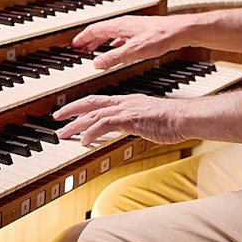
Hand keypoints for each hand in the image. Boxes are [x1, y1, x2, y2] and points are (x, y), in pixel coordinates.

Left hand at [54, 93, 189, 145]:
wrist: (184, 118)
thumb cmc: (171, 120)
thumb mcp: (147, 119)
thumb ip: (134, 122)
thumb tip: (127, 129)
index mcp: (127, 101)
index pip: (98, 101)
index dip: (82, 105)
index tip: (69, 111)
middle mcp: (123, 102)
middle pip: (91, 104)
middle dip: (71, 110)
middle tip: (56, 118)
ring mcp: (126, 110)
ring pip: (93, 115)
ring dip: (76, 125)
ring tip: (64, 134)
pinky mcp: (130, 119)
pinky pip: (105, 124)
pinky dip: (92, 132)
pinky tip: (84, 140)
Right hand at [71, 14, 185, 69]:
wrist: (179, 31)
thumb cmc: (159, 37)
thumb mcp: (133, 51)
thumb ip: (113, 58)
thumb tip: (96, 63)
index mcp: (118, 26)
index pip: (93, 30)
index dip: (82, 38)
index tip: (73, 45)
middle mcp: (123, 24)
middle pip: (100, 30)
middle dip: (89, 40)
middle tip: (80, 49)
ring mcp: (132, 27)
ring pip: (110, 33)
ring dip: (100, 41)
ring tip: (95, 50)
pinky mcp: (140, 31)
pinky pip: (120, 36)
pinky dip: (113, 43)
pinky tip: (117, 49)